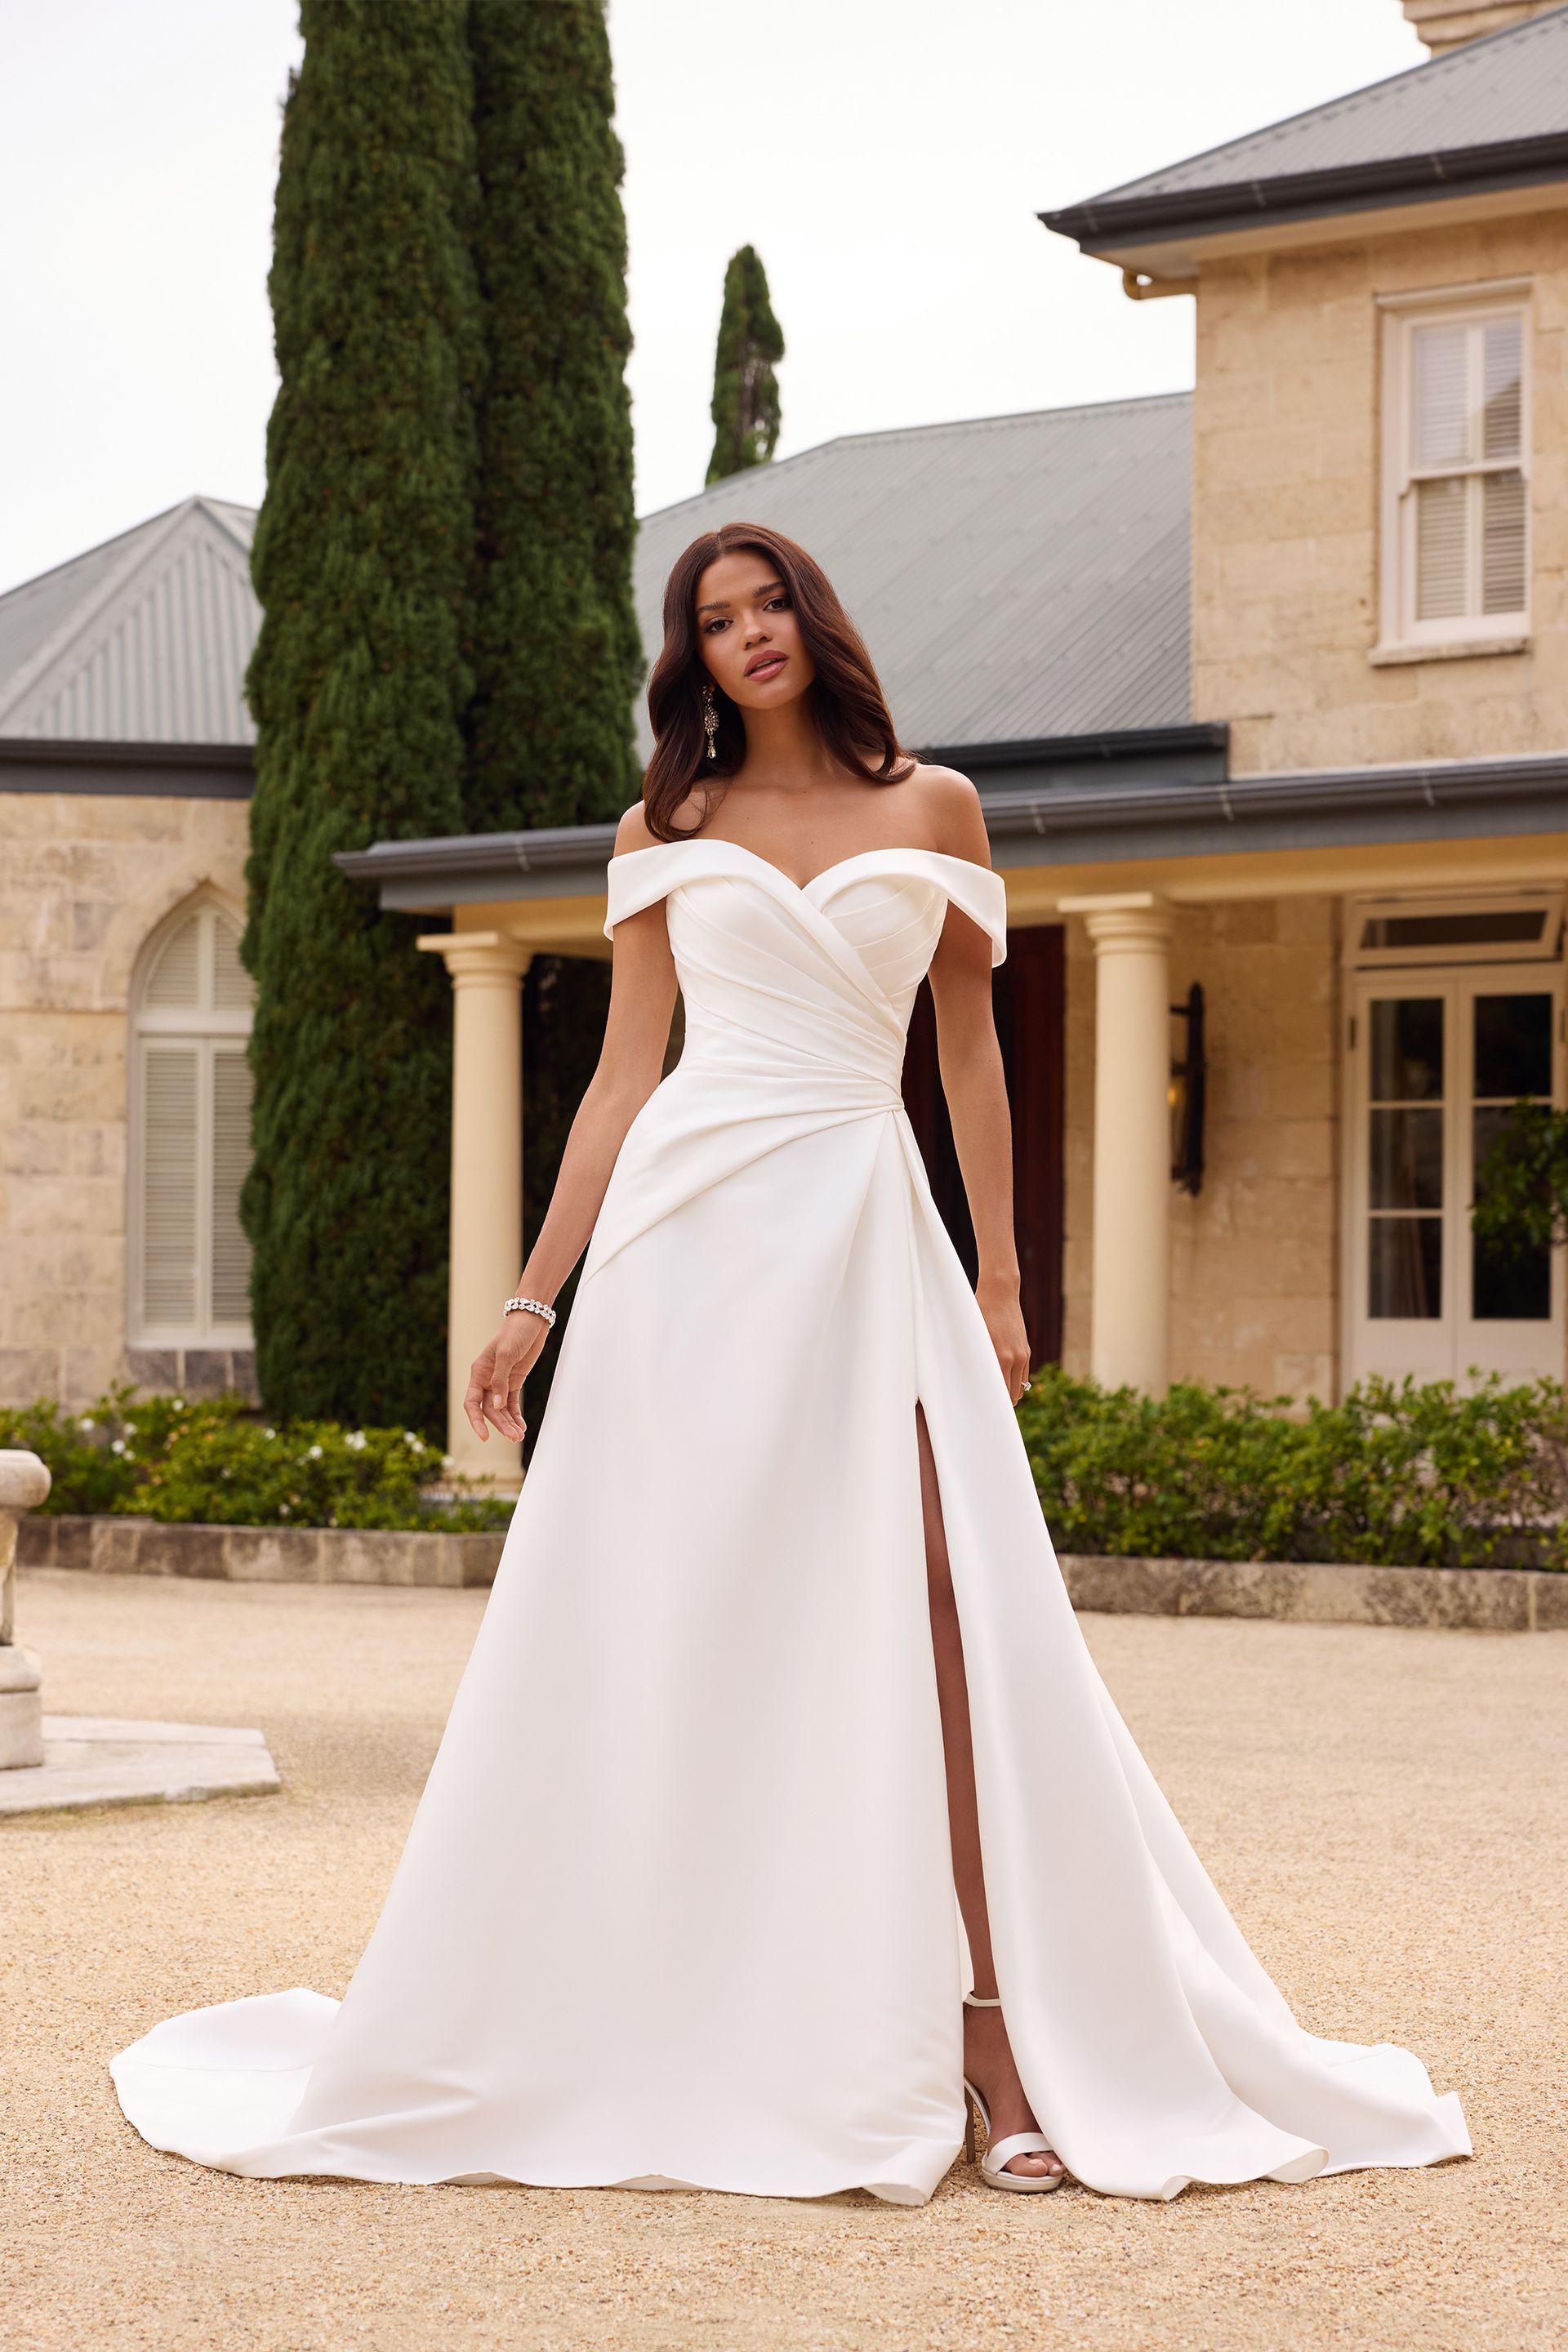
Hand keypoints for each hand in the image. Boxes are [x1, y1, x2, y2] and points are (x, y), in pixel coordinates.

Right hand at [464, 1311, 550, 1444]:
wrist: (532, 1320)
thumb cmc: (515, 1333)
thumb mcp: (506, 1355)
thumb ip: (500, 1380)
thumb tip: (495, 1406)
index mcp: (478, 1372)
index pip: (472, 1402)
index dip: (476, 1421)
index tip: (484, 1437)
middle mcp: (487, 1379)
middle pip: (489, 1409)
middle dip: (500, 1424)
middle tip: (514, 1437)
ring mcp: (501, 1381)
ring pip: (501, 1409)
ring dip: (509, 1423)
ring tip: (519, 1436)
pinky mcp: (514, 1381)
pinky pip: (512, 1403)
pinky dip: (516, 1415)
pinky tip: (522, 1426)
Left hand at [977, 1277, 1030, 1405]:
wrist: (1000, 1294)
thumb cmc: (979, 1313)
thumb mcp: (972, 1337)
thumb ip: (973, 1360)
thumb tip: (966, 1380)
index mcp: (1000, 1357)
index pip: (999, 1392)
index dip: (992, 1405)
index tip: (983, 1414)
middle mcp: (1015, 1358)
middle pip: (1012, 1395)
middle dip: (1000, 1404)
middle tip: (985, 1411)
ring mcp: (1023, 1355)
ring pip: (1019, 1388)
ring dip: (1009, 1395)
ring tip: (994, 1402)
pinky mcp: (1026, 1350)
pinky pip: (1023, 1377)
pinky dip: (1015, 1384)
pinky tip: (1004, 1387)